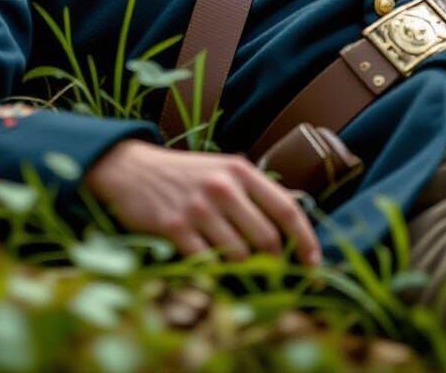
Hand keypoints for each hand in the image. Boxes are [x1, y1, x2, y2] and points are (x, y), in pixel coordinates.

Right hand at [83, 139, 321, 266]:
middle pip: (267, 239)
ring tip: (241, 273)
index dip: (305, 240)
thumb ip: (254, 189)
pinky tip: (213, 270)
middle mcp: (223, 187)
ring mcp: (198, 208)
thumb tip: (295, 212)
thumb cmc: (183, 174)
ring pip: (240, 256)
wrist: (131, 169)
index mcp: (240, 170)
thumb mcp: (222, 168)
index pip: (286, 208)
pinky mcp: (174, 228)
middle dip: (275, 264)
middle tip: (274, 277)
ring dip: (244, 271)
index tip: (314, 264)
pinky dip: (215, 272)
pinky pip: (207, 263)